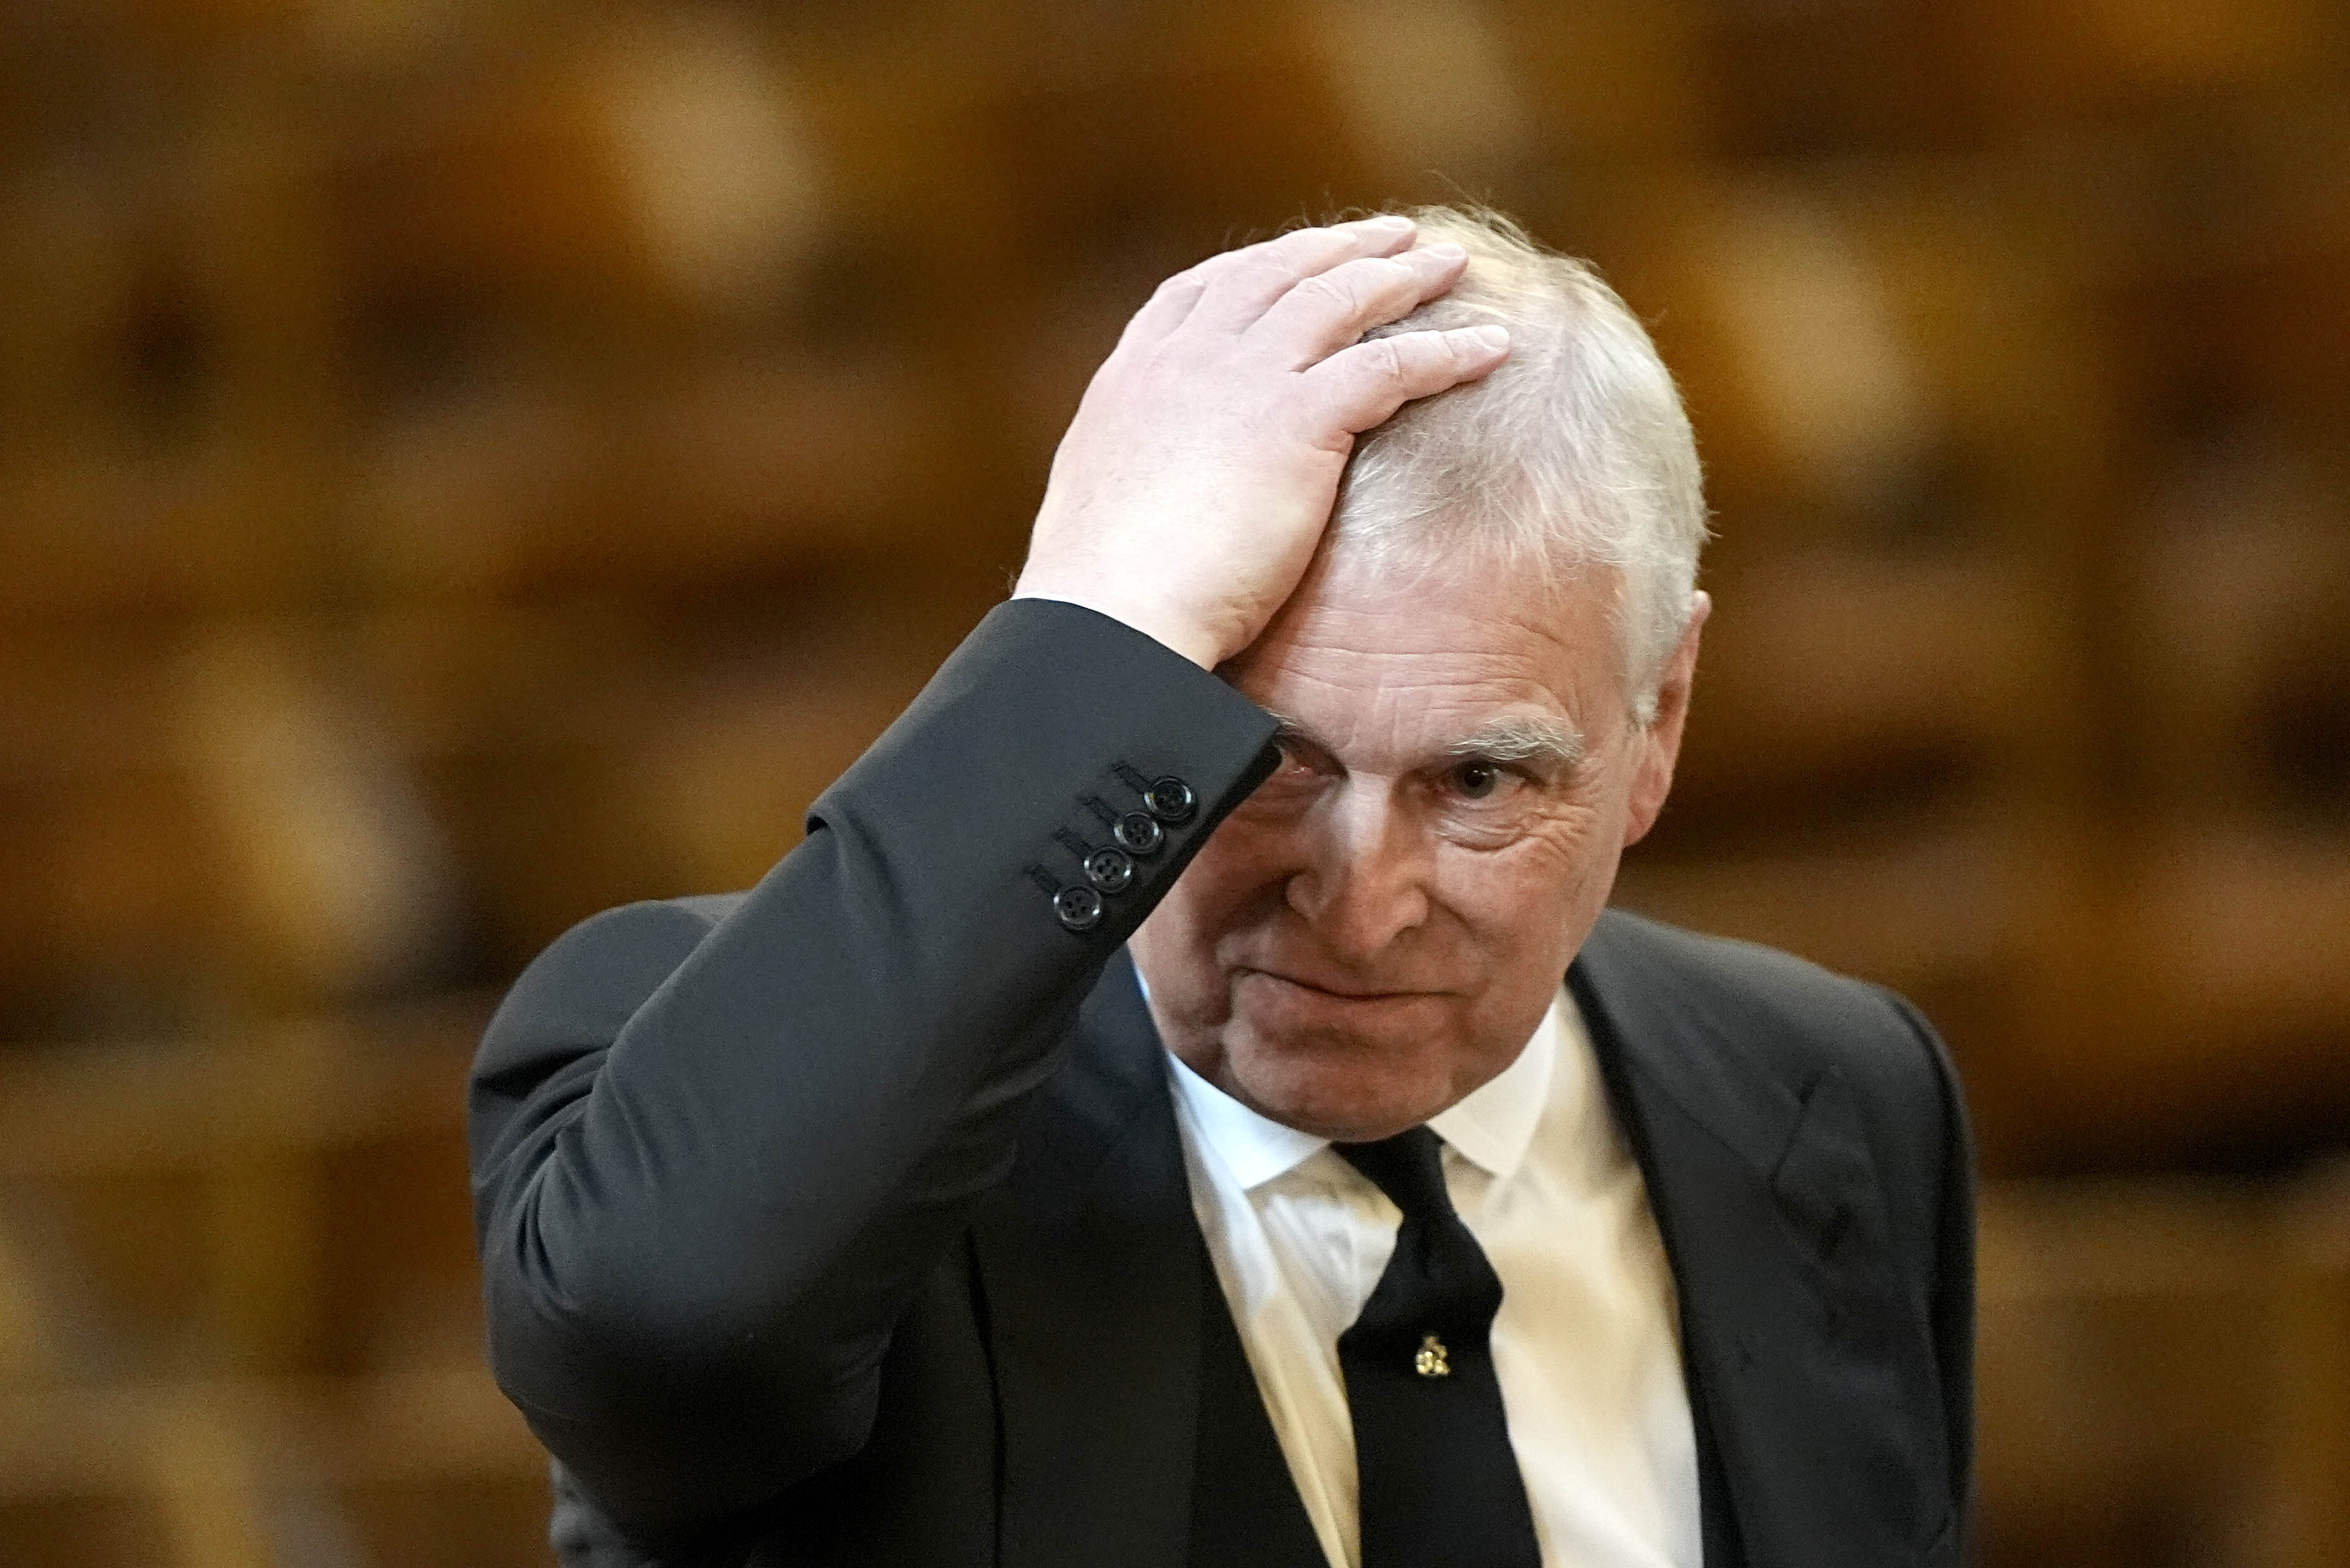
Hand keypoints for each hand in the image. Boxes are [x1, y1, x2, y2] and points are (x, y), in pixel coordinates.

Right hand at [1013, 216, 1509, 668]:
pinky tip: (1491, 347)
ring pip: (1339, 300)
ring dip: (1402, 277)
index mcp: (1133, 377)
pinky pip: (1391, 366)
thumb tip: (1147, 504)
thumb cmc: (1104, 595)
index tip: (1296, 259)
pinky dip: (1446, 350)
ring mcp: (1243, 378)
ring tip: (1452, 263)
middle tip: (1392, 236)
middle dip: (1338, 248)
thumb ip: (1136, 479)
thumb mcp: (1101, 512)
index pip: (1200, 293)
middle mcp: (1187, 357)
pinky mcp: (1298, 418)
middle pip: (1276, 274)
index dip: (1257, 268)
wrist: (1112, 614)